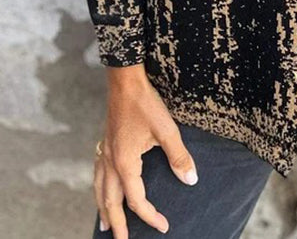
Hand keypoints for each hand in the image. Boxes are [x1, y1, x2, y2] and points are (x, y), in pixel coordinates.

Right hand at [94, 64, 197, 236]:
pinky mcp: (106, 142)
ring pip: (99, 189)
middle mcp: (110, 162)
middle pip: (111, 201)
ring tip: (105, 225)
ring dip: (103, 208)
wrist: (125, 80)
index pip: (137, 200)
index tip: (164, 226)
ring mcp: (104, 152)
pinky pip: (97, 174)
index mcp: (124, 163)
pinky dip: (99, 188)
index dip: (150, 216)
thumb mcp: (167, 130)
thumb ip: (179, 157)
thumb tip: (190, 180)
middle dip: (117, 224)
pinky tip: (102, 188)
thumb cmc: (146, 103)